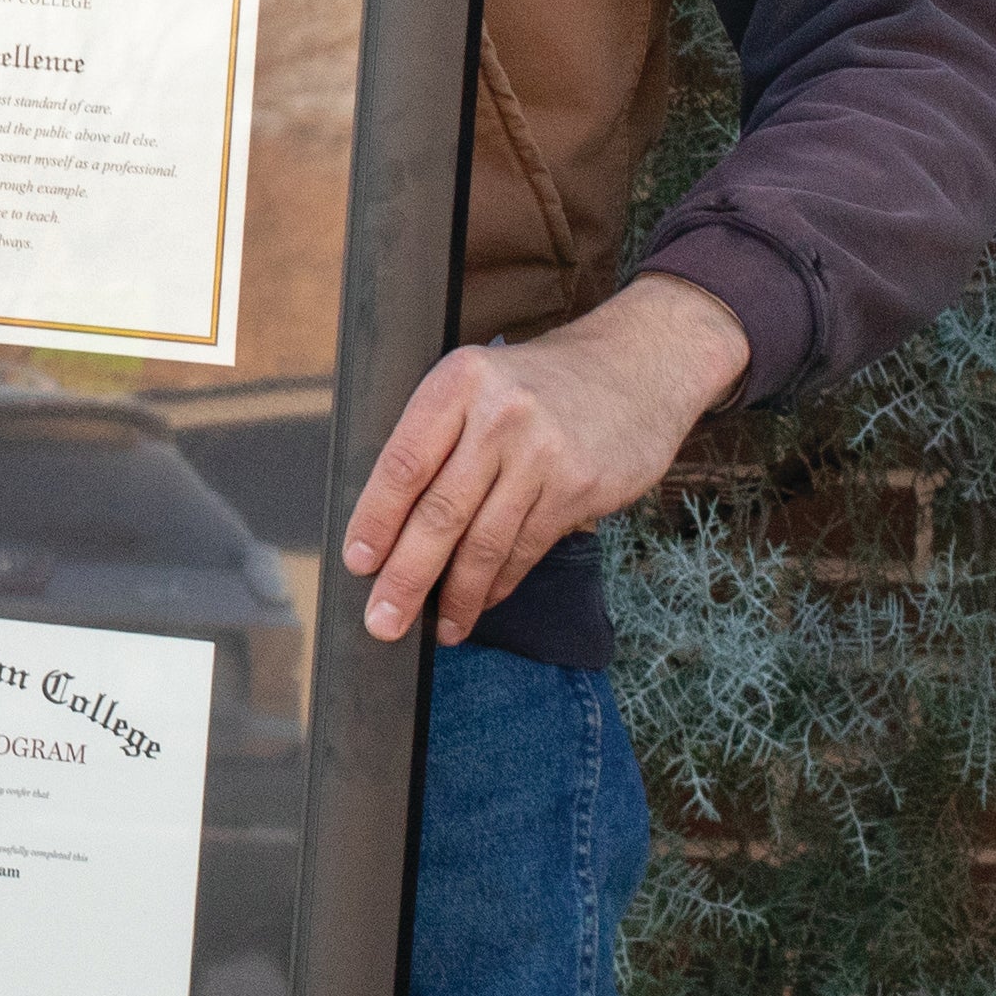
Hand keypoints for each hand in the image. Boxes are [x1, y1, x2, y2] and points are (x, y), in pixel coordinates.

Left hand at [340, 272, 748, 642]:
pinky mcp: (578, 487)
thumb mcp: (479, 383)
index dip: (376, 521)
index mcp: (458, 382)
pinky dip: (498, 583)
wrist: (637, 367)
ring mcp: (543, 453)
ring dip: (457, 596)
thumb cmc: (539, 384)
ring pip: (484, 542)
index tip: (358, 564)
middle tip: (383, 622)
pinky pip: (525, 548)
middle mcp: (499, 415)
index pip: (403, 463)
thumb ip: (438, 436)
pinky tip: (481, 601)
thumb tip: (386, 523)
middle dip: (406, 577)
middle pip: (440, 512)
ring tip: (437, 628)